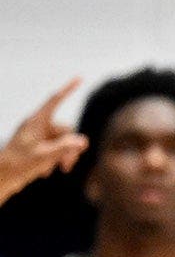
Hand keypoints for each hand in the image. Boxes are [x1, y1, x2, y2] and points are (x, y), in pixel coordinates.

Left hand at [0, 78, 89, 204]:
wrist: (0, 179)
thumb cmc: (17, 165)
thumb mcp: (43, 156)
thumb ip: (64, 148)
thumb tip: (84, 141)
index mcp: (36, 122)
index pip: (55, 101)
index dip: (68, 89)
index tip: (79, 78)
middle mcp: (38, 126)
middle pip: (65, 129)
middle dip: (69, 147)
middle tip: (67, 166)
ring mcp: (38, 137)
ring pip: (62, 140)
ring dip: (63, 155)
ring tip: (60, 169)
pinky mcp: (37, 147)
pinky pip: (55, 148)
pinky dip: (55, 159)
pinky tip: (46, 171)